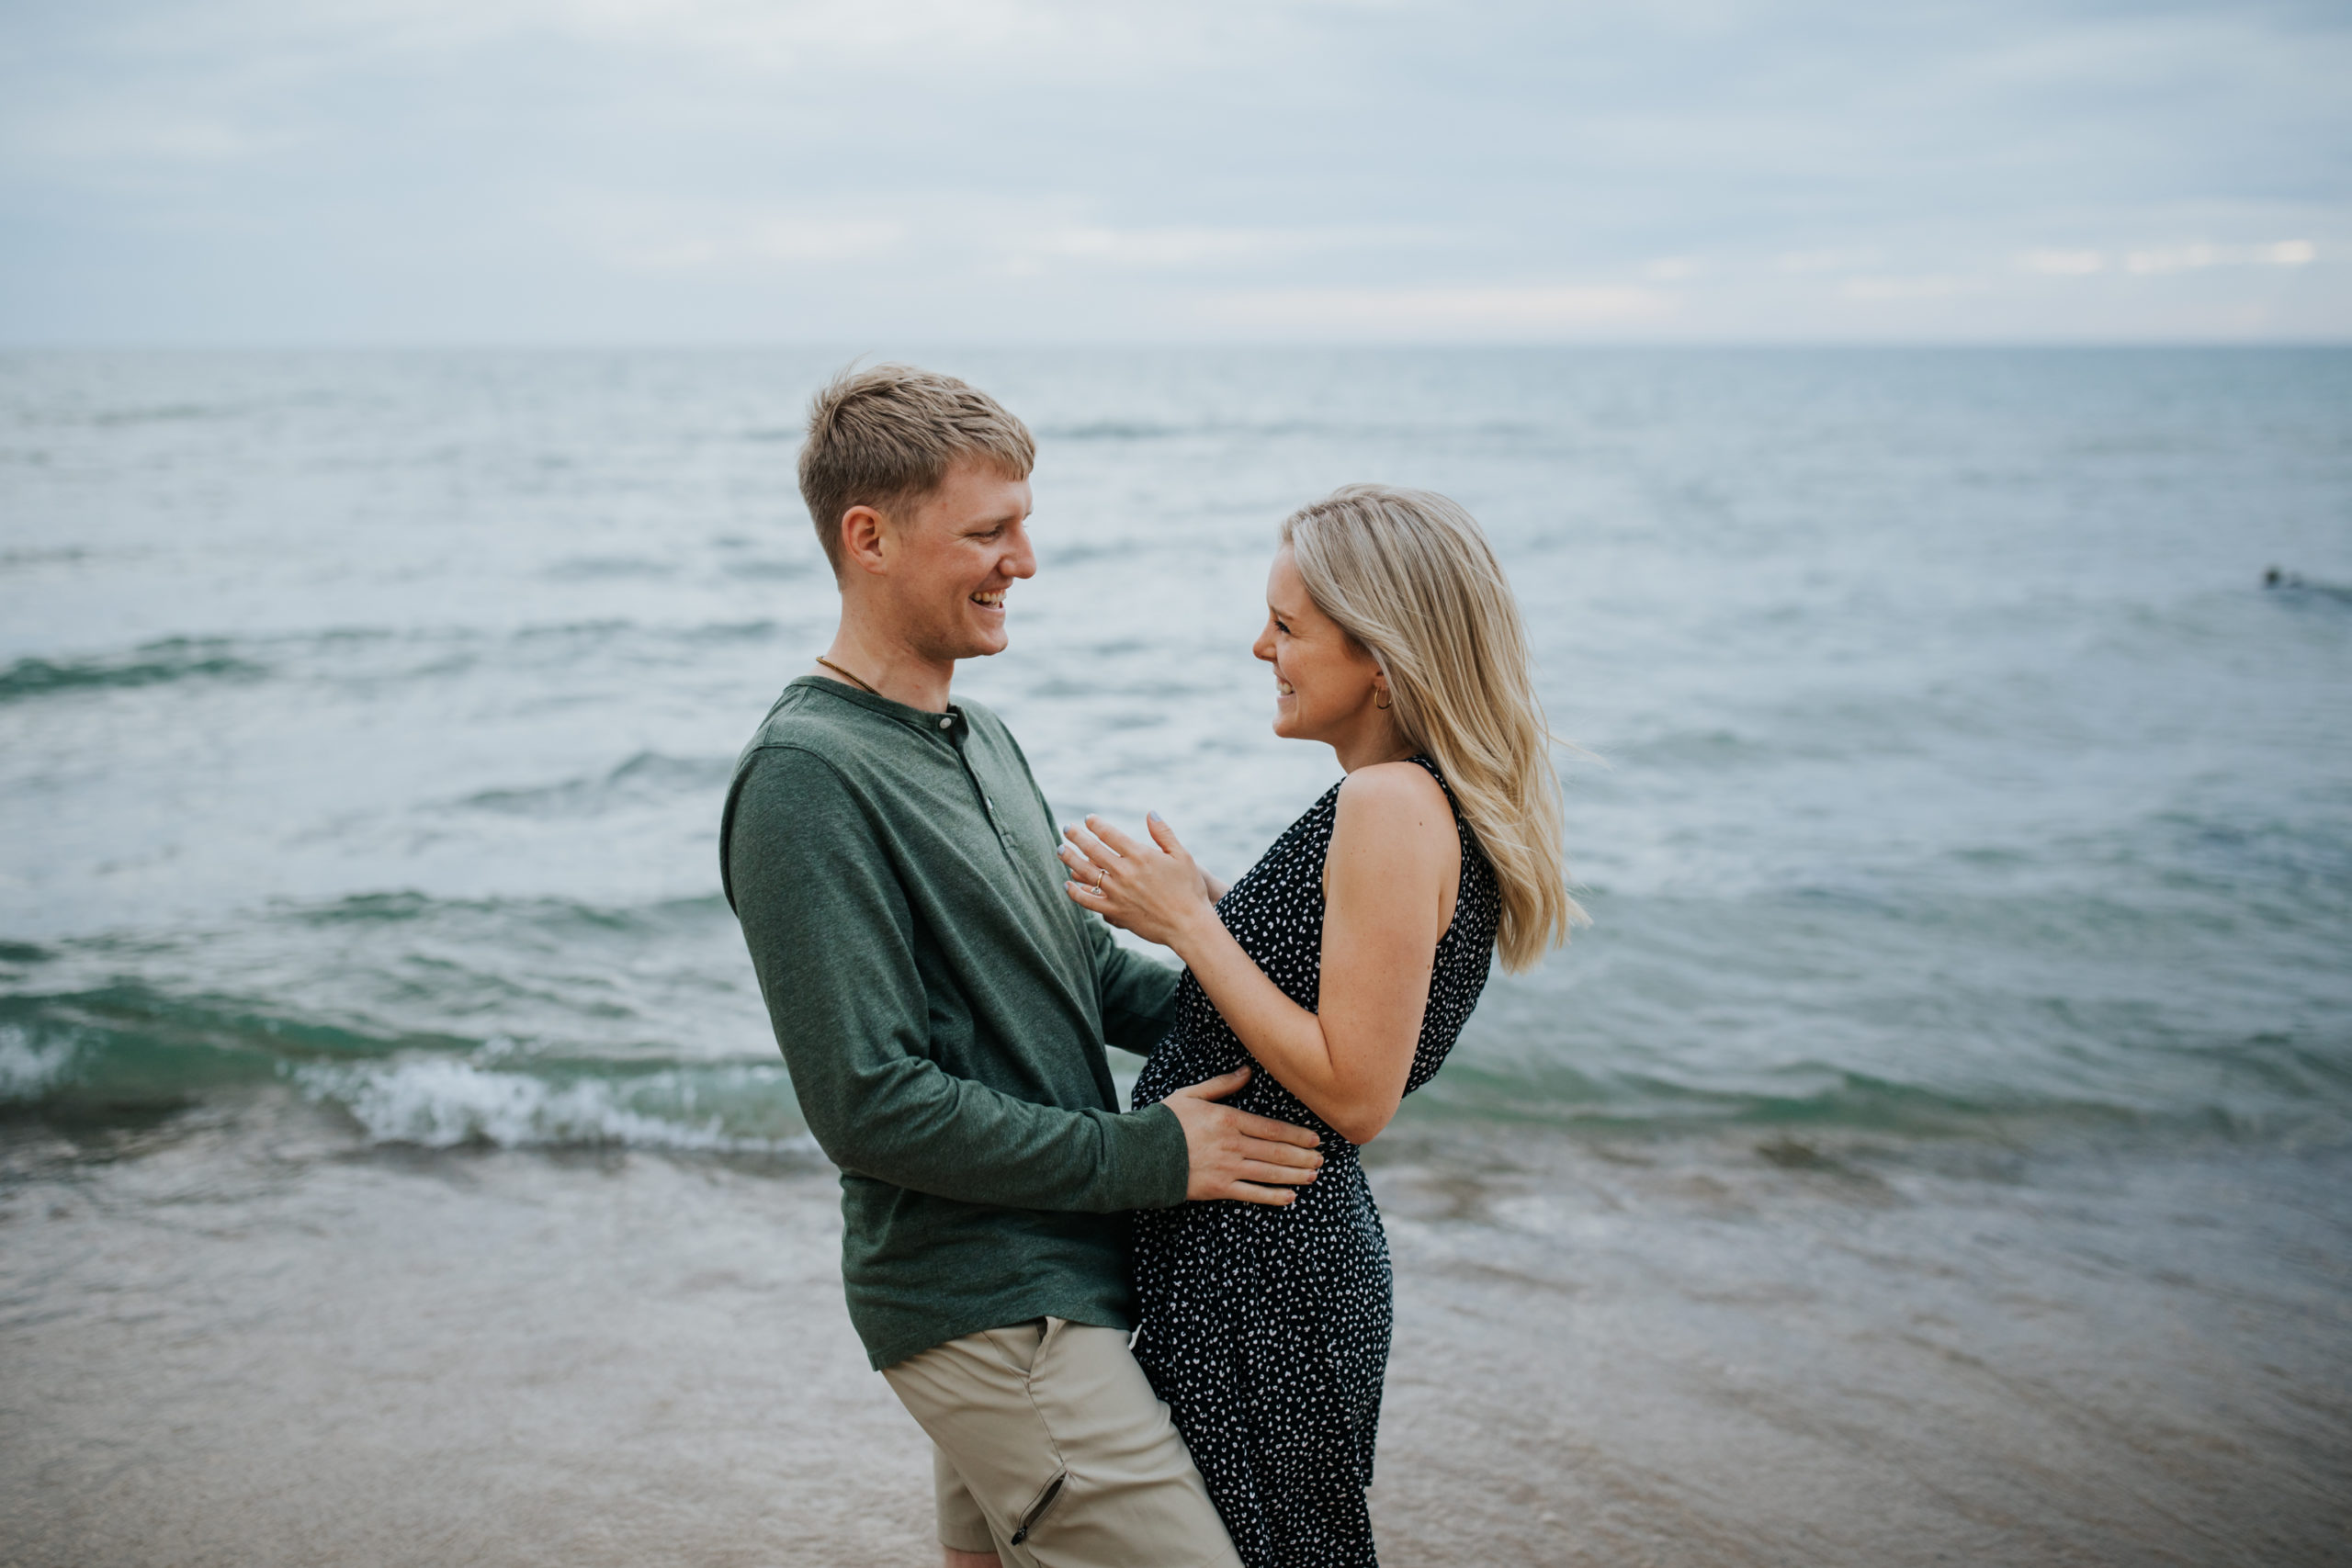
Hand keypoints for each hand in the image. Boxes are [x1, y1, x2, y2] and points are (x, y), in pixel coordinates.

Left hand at [1059, 812, 1214, 950]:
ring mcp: (1117, 893)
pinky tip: (1067, 884)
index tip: (1088, 819)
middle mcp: (1125, 872)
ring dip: (1070, 859)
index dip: (1096, 824)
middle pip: (1093, 849)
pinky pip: (1088, 901)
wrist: (1189, 925)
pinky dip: (1075, 892)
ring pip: (1085, 872)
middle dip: (1077, 836)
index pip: (1110, 834)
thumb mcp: (1182, 855)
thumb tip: (1150, 813)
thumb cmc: (1190, 889)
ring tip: (1061, 849)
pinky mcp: (1115, 912)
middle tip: (1066, 829)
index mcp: (1140, 855)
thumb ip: (1163, 833)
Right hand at [1160, 1067, 1322, 1204]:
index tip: (1315, 1138)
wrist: (1139, 1154)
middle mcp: (1232, 1144)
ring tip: (1313, 1175)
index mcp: (1227, 1119)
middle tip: (1321, 1159)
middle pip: (1276, 1151)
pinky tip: (1290, 1197)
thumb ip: (1222, 1084)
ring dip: (1295, 1174)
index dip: (1297, 1134)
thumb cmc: (1164, 1121)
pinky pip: (1252, 1194)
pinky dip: (1273, 1196)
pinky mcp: (1218, 1189)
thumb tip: (1247, 1071)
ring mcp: (1226, 1168)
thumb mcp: (1191, 1094)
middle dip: (1302, 1156)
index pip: (1271, 1127)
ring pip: (1269, 1172)